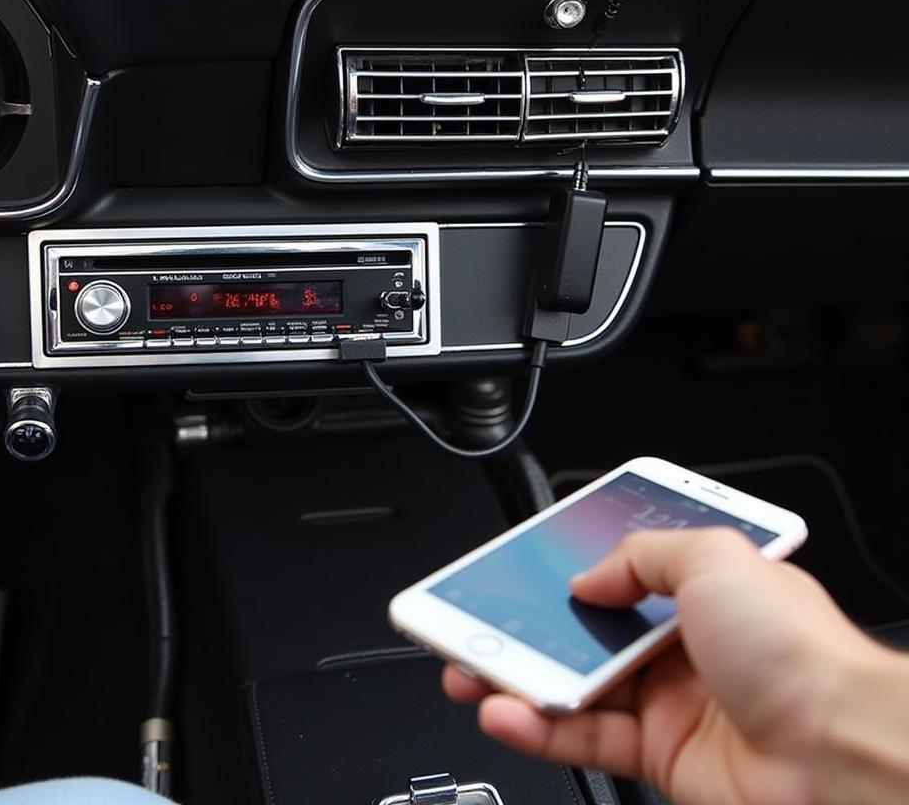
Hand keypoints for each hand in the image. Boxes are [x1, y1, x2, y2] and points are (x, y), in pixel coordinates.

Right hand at [443, 528, 908, 804]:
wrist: (840, 755)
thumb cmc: (799, 651)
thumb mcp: (714, 558)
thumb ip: (640, 555)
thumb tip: (589, 575)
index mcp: (700, 590)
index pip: (615, 572)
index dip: (565, 572)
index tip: (519, 572)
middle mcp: (681, 644)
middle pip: (583, 630)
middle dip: (524, 626)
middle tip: (476, 623)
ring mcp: (668, 702)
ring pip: (572, 685)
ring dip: (516, 676)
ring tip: (470, 668)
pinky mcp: (658, 756)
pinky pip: (582, 737)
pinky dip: (536, 726)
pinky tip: (506, 711)